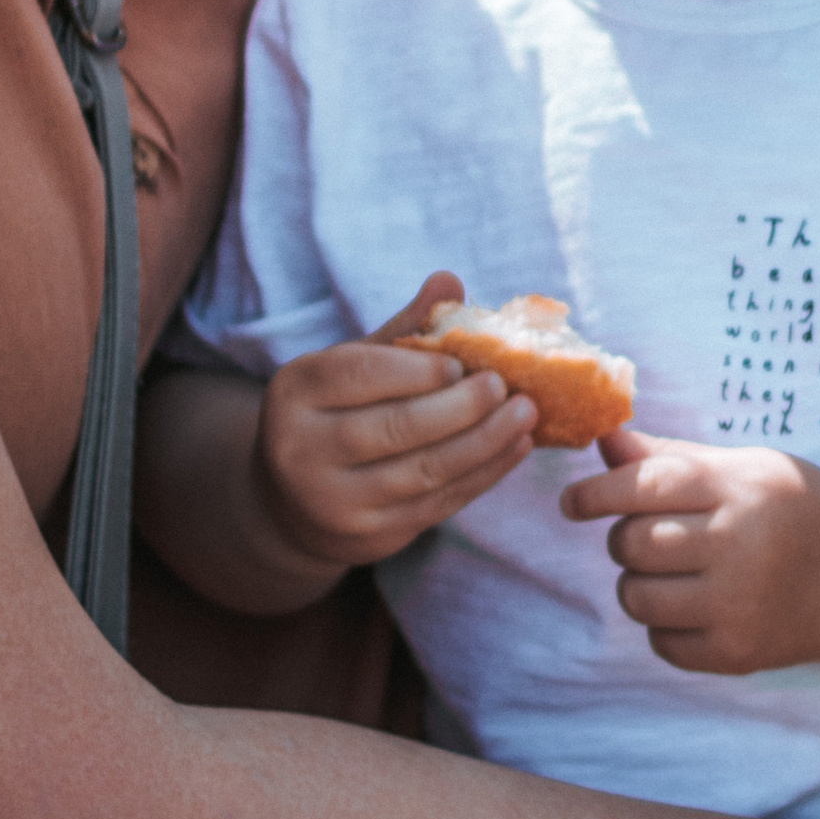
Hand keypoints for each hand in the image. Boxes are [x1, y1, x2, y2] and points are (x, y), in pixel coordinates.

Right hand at [263, 273, 537, 569]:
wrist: (294, 503)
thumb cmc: (335, 413)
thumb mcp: (352, 366)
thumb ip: (402, 329)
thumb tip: (451, 280)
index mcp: (295, 392)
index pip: (359, 374)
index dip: (415, 370)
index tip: (461, 362)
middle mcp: (301, 450)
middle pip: (394, 428)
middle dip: (460, 409)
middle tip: (506, 387)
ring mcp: (334, 502)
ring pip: (422, 472)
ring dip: (484, 444)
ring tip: (525, 415)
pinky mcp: (369, 537)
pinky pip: (436, 504)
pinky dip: (482, 476)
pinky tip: (513, 448)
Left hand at [557, 429, 819, 672]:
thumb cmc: (796, 509)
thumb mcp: (746, 467)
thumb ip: (672, 458)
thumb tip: (603, 443)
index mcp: (742, 486)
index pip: (645, 484)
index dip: (596, 492)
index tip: (573, 503)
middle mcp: (742, 544)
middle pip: (633, 542)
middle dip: (625, 537)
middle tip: (649, 536)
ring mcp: (741, 604)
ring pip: (637, 597)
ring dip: (637, 584)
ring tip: (671, 572)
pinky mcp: (739, 652)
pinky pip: (662, 643)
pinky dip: (664, 626)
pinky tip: (695, 607)